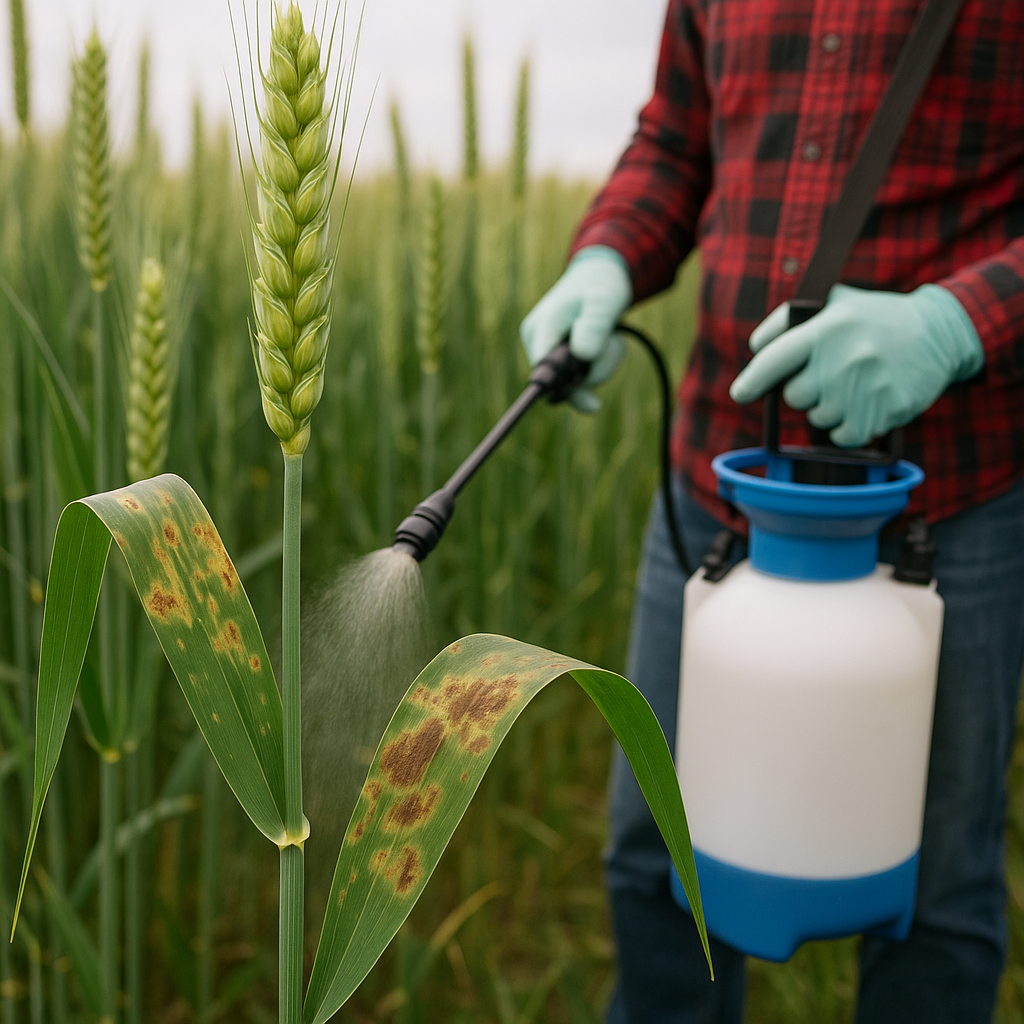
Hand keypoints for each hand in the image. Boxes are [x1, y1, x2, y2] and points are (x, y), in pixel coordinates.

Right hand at [520, 245, 632, 411]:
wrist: (598, 276)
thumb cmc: (600, 286)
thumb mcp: (603, 302)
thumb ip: (594, 327)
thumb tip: (583, 356)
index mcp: (541, 329)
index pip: (545, 372)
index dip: (566, 389)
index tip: (593, 405)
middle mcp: (538, 342)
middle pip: (564, 381)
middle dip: (595, 368)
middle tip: (614, 340)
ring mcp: (547, 350)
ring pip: (577, 381)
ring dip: (602, 364)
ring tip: (610, 335)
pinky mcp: (559, 357)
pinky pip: (581, 376)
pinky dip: (599, 364)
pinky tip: (605, 342)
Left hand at [729, 283, 983, 446]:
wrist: (940, 334)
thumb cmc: (876, 319)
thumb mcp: (836, 301)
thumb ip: (791, 320)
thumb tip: (757, 348)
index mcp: (829, 328)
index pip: (776, 359)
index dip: (753, 379)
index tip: (740, 393)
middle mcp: (845, 358)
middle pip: (795, 396)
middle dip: (804, 390)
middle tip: (829, 374)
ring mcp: (867, 387)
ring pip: (818, 418)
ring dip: (828, 408)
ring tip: (853, 384)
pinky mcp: (886, 411)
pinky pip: (845, 436)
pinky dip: (848, 427)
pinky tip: (864, 403)